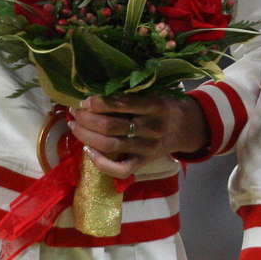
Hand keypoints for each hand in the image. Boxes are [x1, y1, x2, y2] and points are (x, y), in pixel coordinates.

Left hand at [70, 93, 208, 178]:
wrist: (186, 127)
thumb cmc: (162, 106)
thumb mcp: (154, 92)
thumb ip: (131, 92)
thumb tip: (95, 90)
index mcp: (155, 106)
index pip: (122, 104)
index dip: (99, 102)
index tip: (84, 100)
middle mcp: (151, 128)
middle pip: (111, 126)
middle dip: (87, 119)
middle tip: (75, 112)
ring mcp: (147, 148)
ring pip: (110, 145)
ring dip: (86, 135)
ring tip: (74, 126)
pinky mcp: (143, 163)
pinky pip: (120, 169)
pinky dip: (101, 163)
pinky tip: (88, 151)